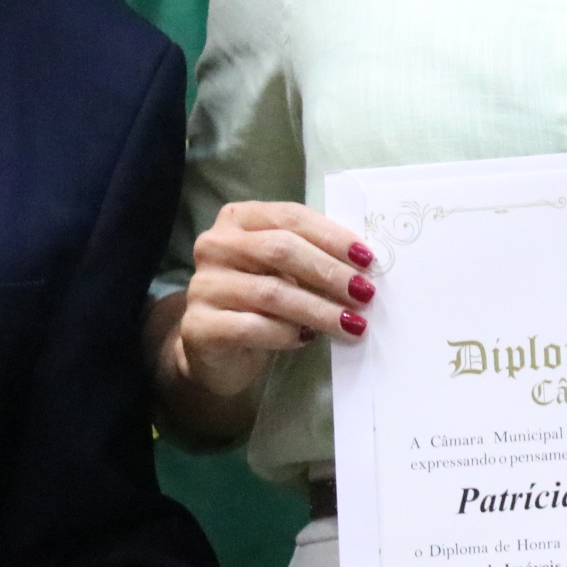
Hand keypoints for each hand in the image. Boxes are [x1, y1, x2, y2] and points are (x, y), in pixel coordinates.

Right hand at [150, 203, 377, 441]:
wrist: (217, 350)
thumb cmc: (260, 302)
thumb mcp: (285, 271)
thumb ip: (313, 258)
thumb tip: (364, 267)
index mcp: (238, 219)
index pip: (290, 217)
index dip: (332, 236)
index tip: (367, 260)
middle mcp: (215, 245)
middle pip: (281, 250)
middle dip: (329, 272)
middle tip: (364, 294)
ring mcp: (202, 285)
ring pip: (271, 292)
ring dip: (319, 310)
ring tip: (351, 324)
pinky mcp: (199, 325)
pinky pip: (252, 327)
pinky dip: (286, 334)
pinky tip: (306, 340)